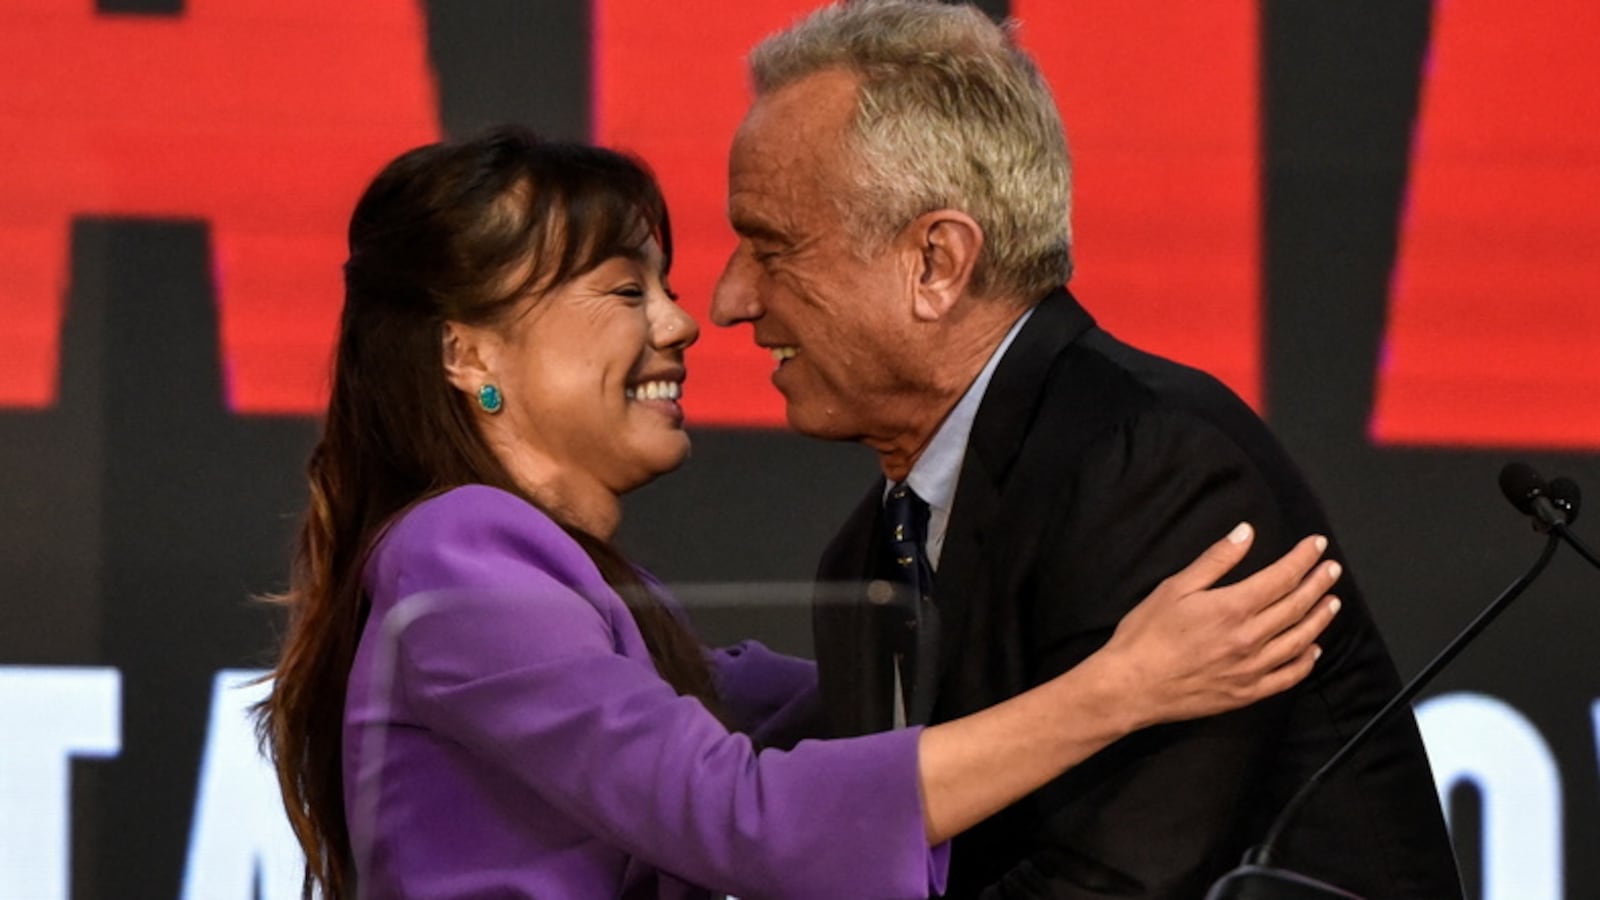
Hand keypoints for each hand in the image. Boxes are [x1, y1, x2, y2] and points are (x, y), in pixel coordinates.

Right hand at [1100, 523, 1340, 729]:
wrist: (1130, 686)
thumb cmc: (1146, 635)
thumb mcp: (1175, 587)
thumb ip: (1216, 560)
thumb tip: (1245, 533)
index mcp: (1233, 607)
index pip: (1281, 577)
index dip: (1302, 559)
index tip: (1315, 545)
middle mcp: (1250, 638)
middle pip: (1297, 606)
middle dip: (1317, 583)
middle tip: (1331, 568)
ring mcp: (1252, 669)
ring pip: (1300, 641)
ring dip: (1320, 619)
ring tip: (1332, 602)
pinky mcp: (1247, 693)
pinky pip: (1288, 677)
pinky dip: (1306, 661)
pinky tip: (1313, 649)